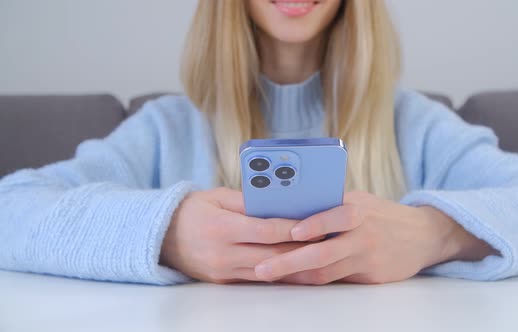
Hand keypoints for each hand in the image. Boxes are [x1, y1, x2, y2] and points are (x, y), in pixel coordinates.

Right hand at [160, 187, 307, 283]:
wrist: (160, 237)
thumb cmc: (192, 210)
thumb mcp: (217, 196)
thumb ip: (249, 200)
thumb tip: (281, 203)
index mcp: (222, 227)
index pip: (267, 230)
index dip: (294, 229)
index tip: (316, 223)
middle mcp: (223, 253)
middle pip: (273, 254)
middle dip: (302, 249)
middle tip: (326, 241)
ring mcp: (223, 271)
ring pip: (268, 271)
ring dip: (295, 266)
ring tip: (318, 257)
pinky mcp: (223, 281)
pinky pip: (256, 279)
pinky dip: (278, 273)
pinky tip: (295, 267)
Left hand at [254, 191, 497, 284]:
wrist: (424, 235)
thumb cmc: (382, 214)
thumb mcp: (361, 200)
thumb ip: (332, 206)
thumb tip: (292, 213)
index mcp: (359, 210)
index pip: (334, 217)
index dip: (312, 225)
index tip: (289, 231)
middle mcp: (363, 235)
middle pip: (323, 252)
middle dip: (289, 262)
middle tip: (262, 269)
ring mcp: (367, 258)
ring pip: (326, 272)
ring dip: (295, 275)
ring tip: (269, 275)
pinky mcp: (371, 277)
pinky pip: (336, 281)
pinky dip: (313, 281)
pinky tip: (295, 280)